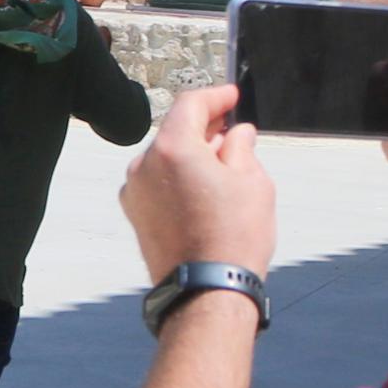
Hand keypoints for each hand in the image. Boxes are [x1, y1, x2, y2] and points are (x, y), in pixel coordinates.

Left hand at [119, 83, 276, 278]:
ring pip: (165, 157)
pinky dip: (178, 176)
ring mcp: (135, 191)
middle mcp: (144, 164)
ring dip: (191, 153)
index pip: (191, 104)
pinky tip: (204, 187)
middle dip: (204, 126)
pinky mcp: (135, 214)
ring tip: (224, 162)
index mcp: (172, 147)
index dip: (215, 96)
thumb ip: (241, 147)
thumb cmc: (233, 237)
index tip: (232, 96)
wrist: (206, 290)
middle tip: (233, 127)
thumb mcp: (252, 182)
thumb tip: (237, 133)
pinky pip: (158, 182)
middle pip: (174, 130)